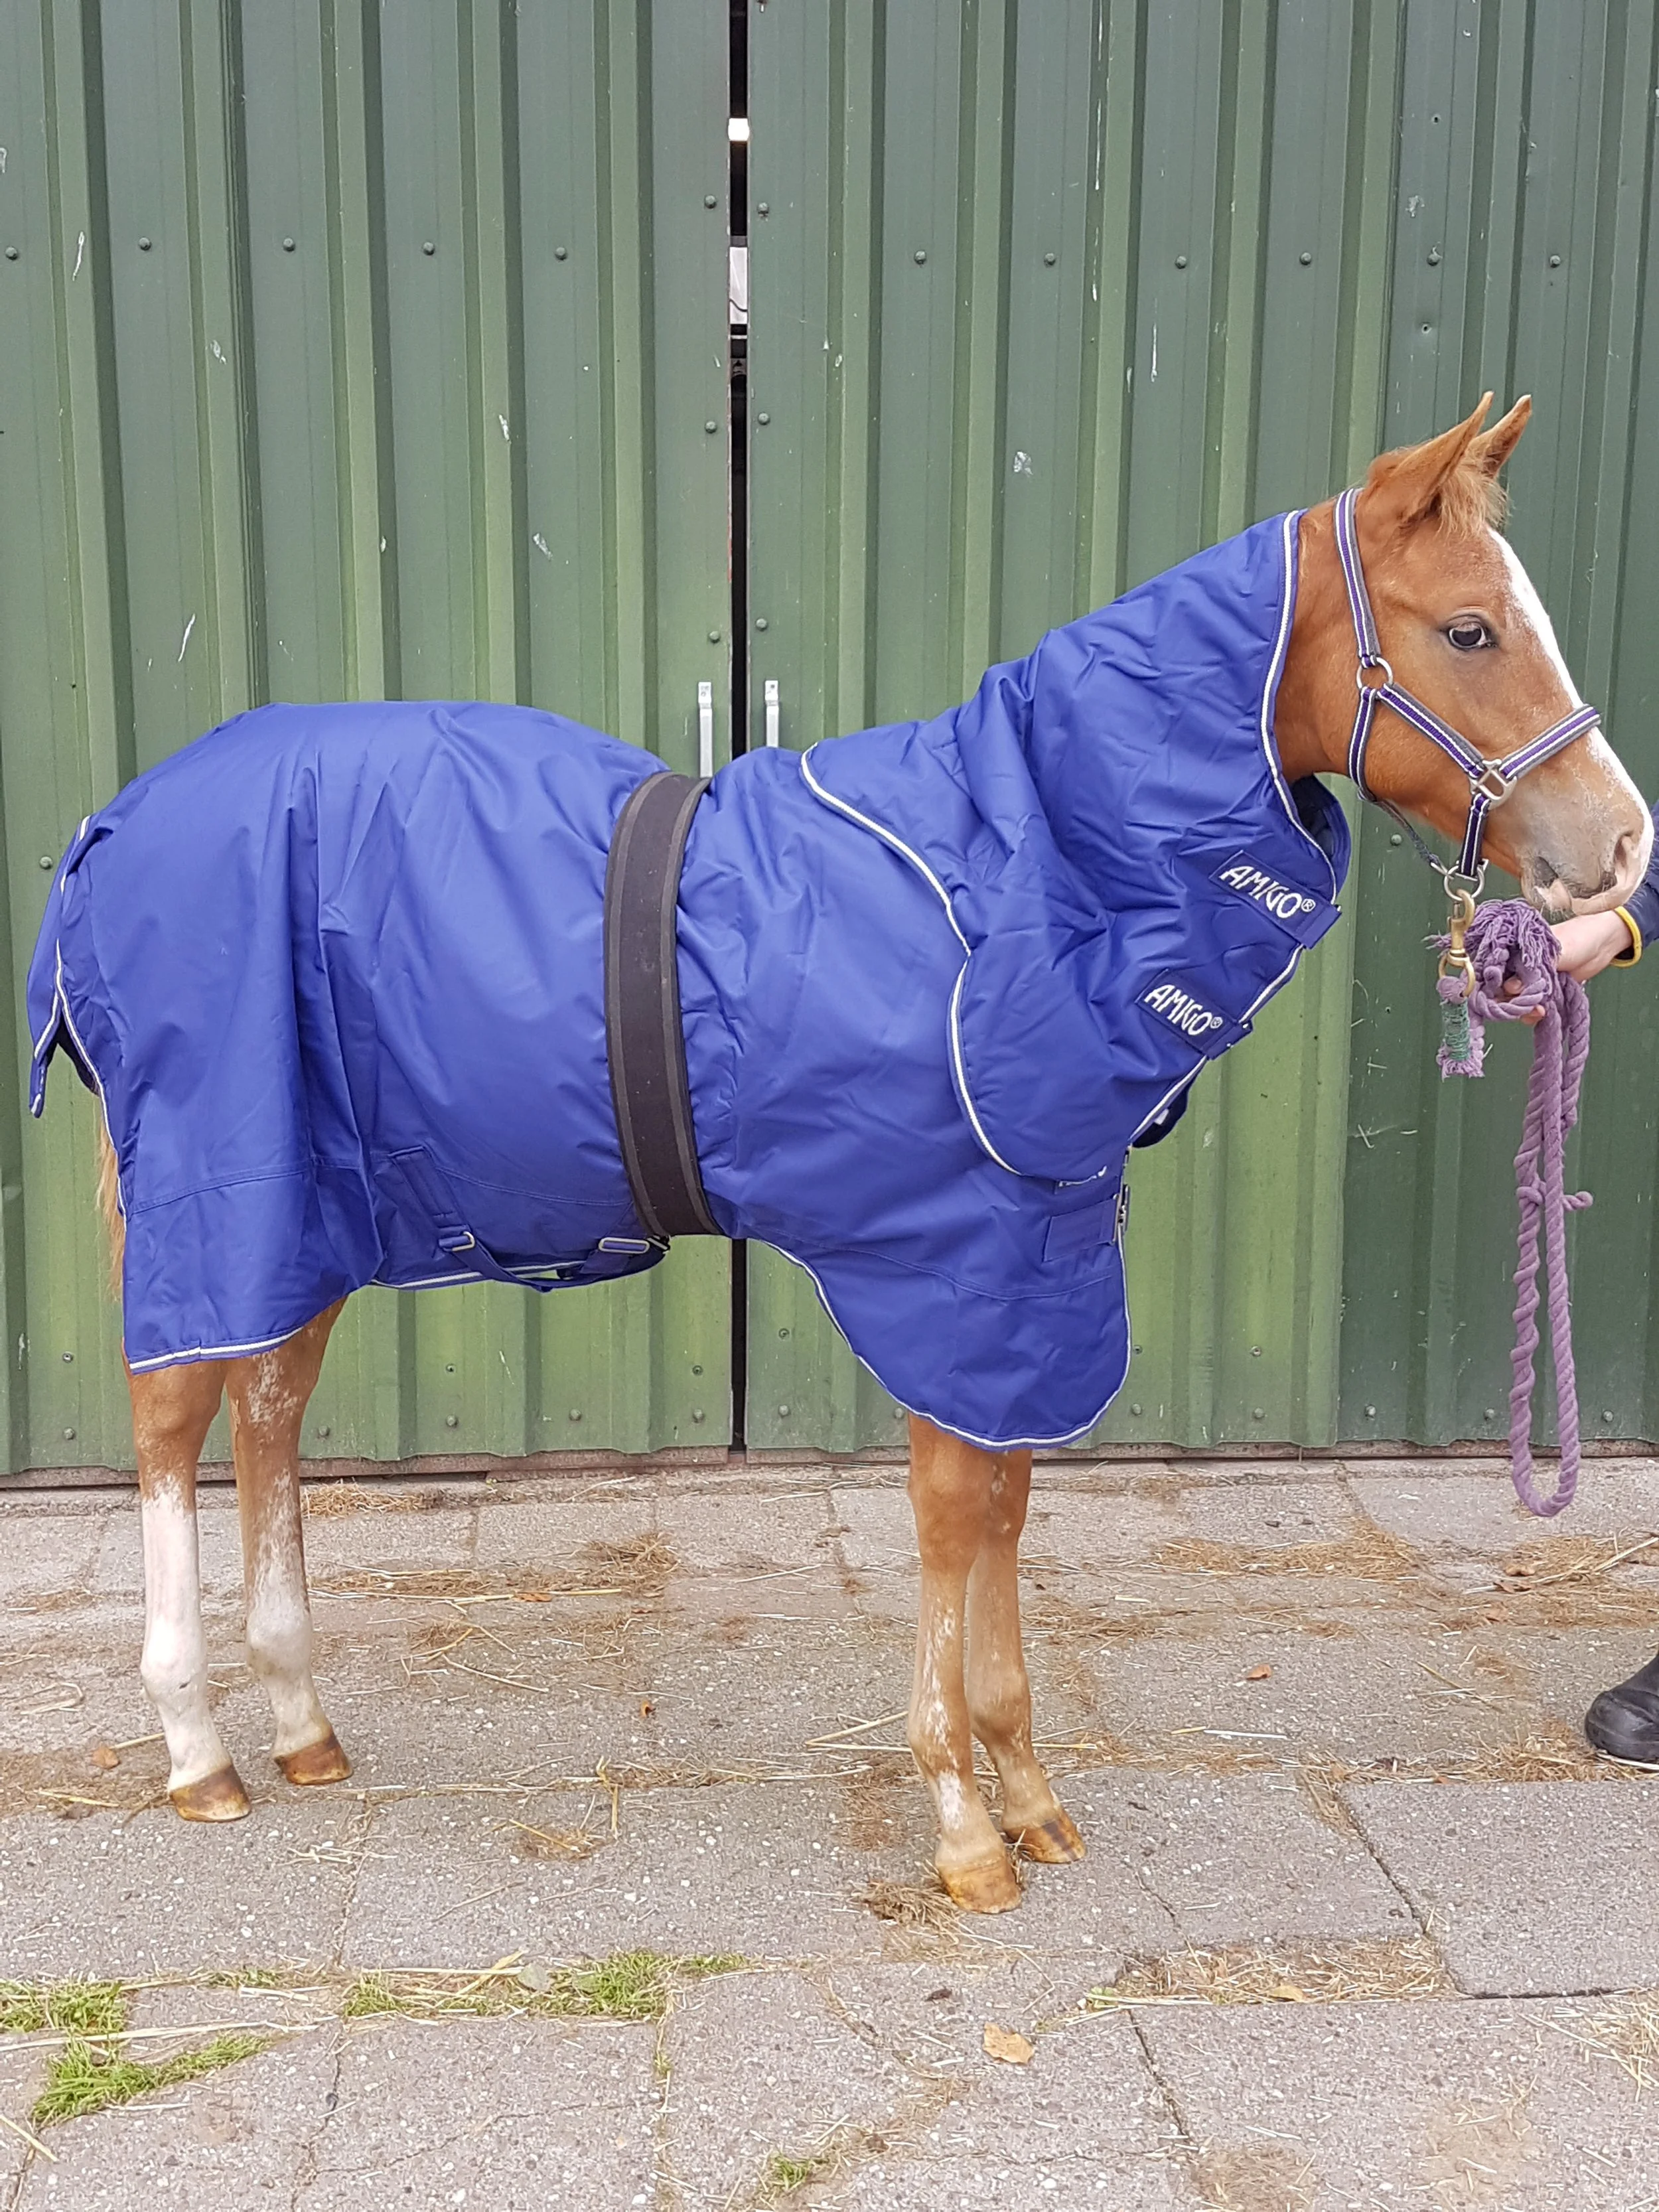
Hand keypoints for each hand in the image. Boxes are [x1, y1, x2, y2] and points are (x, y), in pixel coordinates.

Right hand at [1500, 909, 1631, 1020]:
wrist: (1604, 942)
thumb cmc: (1577, 938)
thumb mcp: (1552, 953)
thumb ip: (1531, 971)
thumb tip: (1510, 988)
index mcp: (1514, 951)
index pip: (1494, 973)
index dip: (1494, 987)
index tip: (1504, 998)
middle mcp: (1519, 967)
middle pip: (1502, 992)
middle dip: (1513, 1003)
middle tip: (1527, 1006)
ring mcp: (1532, 980)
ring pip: (1517, 1002)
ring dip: (1526, 1010)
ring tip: (1540, 1011)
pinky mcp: (1546, 991)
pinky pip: (1533, 1006)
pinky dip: (1536, 1013)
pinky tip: (1544, 1013)